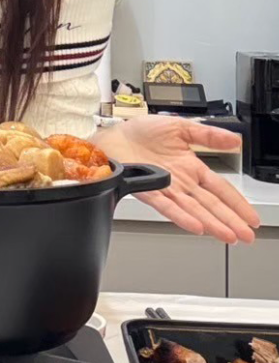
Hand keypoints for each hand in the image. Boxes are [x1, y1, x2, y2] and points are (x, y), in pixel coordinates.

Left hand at [93, 115, 259, 243]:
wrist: (112, 137)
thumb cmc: (140, 133)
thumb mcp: (180, 127)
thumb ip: (207, 135)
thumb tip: (234, 139)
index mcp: (190, 167)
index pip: (220, 188)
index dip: (237, 203)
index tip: (251, 218)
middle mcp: (180, 181)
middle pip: (211, 204)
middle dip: (230, 220)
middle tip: (246, 236)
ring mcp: (165, 188)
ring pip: (194, 209)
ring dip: (212, 223)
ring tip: (228, 235)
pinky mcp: (147, 190)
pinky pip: (167, 206)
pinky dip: (182, 216)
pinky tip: (196, 226)